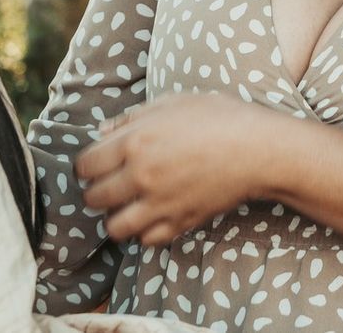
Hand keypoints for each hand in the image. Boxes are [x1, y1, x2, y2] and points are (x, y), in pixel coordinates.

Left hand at [75, 93, 284, 247]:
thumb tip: (102, 132)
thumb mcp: (171, 103)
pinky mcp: (179, 222)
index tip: (96, 165)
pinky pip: (145, 240)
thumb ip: (131, 118)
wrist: (258, 149)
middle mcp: (141, 175)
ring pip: (114, 227)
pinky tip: (152, 216)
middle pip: (93, 198)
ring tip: (128, 204)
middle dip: (96, 191)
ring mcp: (159, 203)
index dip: (86, 166)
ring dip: (115, 217)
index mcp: (135, 141)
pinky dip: (144, 232)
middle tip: (111, 184)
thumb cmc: (218, 118)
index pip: (84, 166)